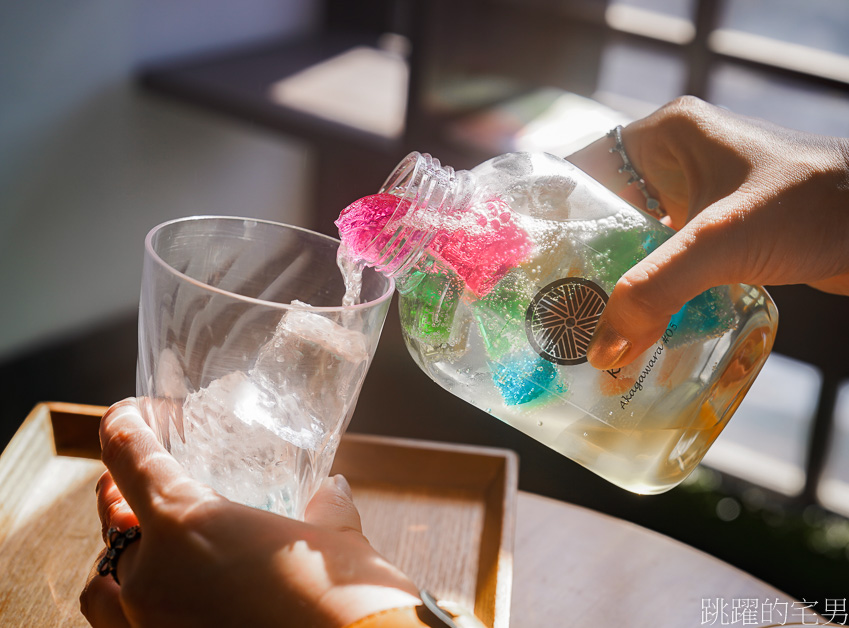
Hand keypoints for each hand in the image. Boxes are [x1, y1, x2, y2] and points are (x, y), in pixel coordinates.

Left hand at [79, 398, 418, 627]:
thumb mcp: (336, 538)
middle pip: (110, 520)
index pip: (129, 455)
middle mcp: (153, 575)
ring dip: (115, 562)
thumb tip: (330, 491)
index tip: (131, 414)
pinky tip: (166, 603)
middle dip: (120, 497)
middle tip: (137, 485)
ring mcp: (149, 625)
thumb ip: (325, 508)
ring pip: (101, 589)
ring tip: (141, 552)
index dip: (124, 424)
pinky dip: (130, 611)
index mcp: (186, 521)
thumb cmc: (343, 596)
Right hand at [567, 96, 848, 368]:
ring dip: (613, 279)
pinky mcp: (716, 231)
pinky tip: (630, 322)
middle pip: (603, 212)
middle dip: (577, 257)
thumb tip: (602, 350)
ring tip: (578, 319)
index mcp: (666, 135)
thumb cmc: (814, 207)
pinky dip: (647, 289)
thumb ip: (657, 292)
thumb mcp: (721, 242)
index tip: (519, 259)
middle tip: (546, 301)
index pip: (583, 168)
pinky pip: (664, 260)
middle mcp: (675, 161)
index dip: (548, 213)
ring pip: (633, 240)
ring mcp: (697, 197)